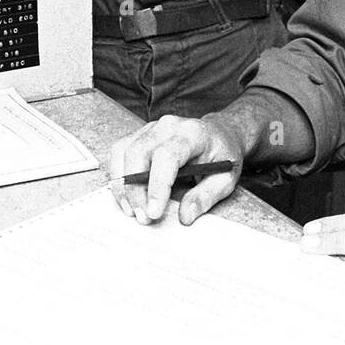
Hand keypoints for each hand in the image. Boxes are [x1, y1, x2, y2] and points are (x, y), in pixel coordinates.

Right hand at [108, 114, 245, 226]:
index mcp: (193, 134)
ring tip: (131, 210)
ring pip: (123, 151)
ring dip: (122, 184)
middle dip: (135, 190)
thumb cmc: (222, 155)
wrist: (219, 133)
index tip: (154, 212)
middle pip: (139, 152)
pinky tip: (127, 196)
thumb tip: (185, 216)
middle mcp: (169, 126)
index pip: (168, 156)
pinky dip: (118, 175)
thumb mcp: (225, 178)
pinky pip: (120, 151)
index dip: (158, 185)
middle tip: (142, 218)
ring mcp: (152, 127)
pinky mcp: (141, 134)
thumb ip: (205, 197)